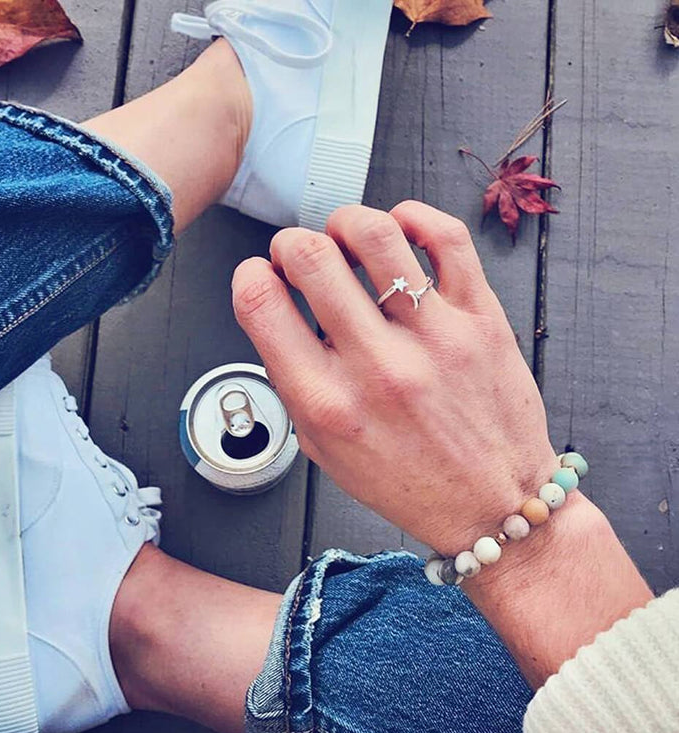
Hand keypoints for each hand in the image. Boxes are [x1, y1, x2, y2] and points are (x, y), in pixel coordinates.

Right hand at [232, 201, 556, 554]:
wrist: (492, 505)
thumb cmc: (408, 481)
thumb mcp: (324, 450)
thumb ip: (295, 382)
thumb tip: (280, 312)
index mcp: (327, 403)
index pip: (260, 304)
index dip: (250, 275)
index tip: (261, 276)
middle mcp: (377, 366)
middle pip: (311, 256)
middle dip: (291, 243)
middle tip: (300, 256)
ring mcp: (434, 339)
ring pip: (375, 234)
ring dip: (345, 222)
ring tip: (346, 237)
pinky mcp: (482, 321)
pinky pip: (448, 239)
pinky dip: (414, 216)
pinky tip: (400, 230)